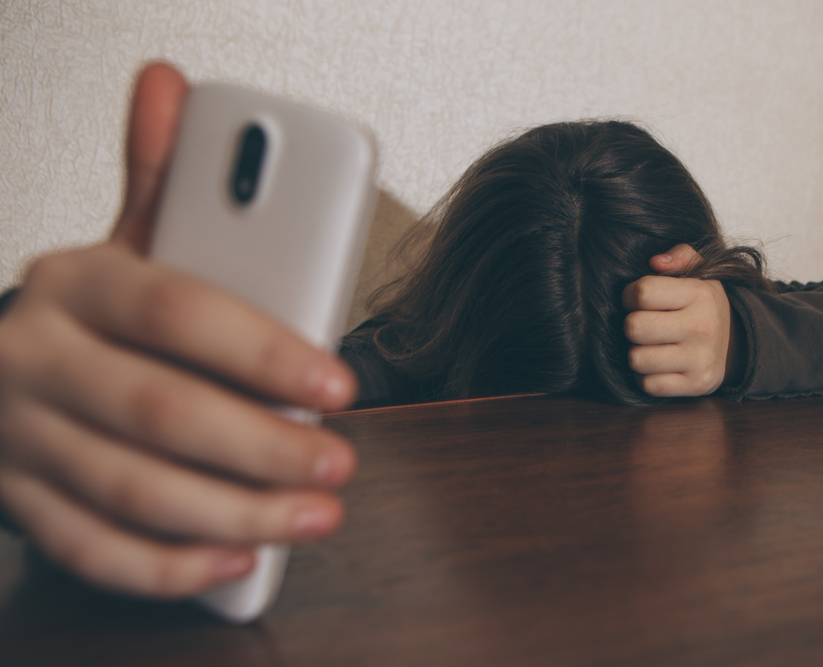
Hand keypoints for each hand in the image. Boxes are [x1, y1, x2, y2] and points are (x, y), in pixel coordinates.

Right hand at [0, 63, 357, 598]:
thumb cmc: (90, 313)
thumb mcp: (121, 242)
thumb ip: (159, 180)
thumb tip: (169, 86)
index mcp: (75, 284)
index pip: (176, 312)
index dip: (264, 352)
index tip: (338, 384)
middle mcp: (38, 361)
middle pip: (161, 412)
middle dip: (263, 447)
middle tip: (340, 461)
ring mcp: (23, 440)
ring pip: (134, 491)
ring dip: (238, 512)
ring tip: (317, 514)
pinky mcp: (23, 503)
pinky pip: (92, 549)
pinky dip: (168, 565)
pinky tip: (238, 558)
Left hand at [622, 244, 745, 396]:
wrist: (738, 342)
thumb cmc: (704, 305)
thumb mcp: (700, 272)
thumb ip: (679, 256)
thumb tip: (655, 262)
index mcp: (700, 295)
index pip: (642, 292)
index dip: (630, 295)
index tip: (637, 299)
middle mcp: (702, 327)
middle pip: (634, 327)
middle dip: (633, 325)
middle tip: (645, 324)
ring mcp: (700, 360)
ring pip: (637, 359)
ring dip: (638, 352)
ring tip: (653, 345)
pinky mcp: (696, 385)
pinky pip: (649, 385)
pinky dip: (648, 376)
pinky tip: (660, 364)